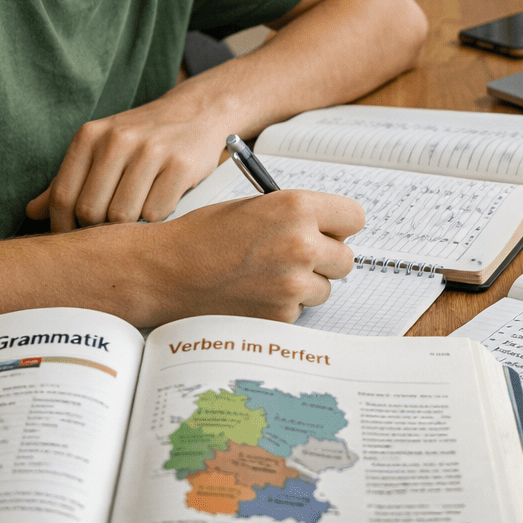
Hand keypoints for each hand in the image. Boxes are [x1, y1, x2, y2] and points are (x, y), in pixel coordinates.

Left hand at [25, 101, 229, 231]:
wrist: (196, 112)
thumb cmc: (142, 137)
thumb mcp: (100, 148)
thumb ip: (68, 180)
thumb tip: (32, 213)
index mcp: (90, 136)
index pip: (63, 196)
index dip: (63, 227)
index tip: (72, 239)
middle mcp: (117, 139)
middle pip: (91, 211)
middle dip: (97, 229)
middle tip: (109, 230)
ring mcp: (151, 151)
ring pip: (124, 216)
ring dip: (128, 226)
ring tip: (135, 216)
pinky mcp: (181, 165)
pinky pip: (156, 213)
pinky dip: (155, 219)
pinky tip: (159, 205)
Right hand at [142, 190, 364, 323]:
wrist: (167, 271)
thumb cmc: (205, 235)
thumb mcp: (257, 206)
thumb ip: (297, 215)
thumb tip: (330, 230)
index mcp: (297, 208)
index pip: (355, 217)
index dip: (339, 225)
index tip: (327, 230)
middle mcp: (301, 245)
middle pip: (345, 258)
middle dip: (325, 258)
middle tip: (293, 256)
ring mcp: (293, 285)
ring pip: (324, 287)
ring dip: (304, 285)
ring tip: (264, 275)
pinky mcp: (281, 317)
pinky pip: (300, 311)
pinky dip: (282, 306)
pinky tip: (252, 293)